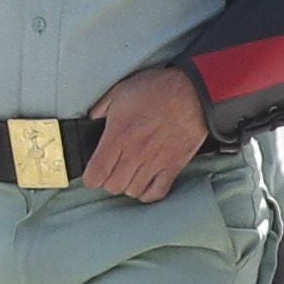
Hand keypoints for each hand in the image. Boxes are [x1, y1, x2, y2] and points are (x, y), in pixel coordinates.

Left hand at [79, 60, 206, 202]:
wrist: (193, 93)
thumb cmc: (158, 89)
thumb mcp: (120, 91)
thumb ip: (101, 108)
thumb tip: (92, 120)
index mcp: (119, 135)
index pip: (96, 173)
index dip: (90, 178)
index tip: (91, 174)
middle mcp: (135, 153)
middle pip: (113, 186)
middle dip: (107, 181)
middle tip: (110, 172)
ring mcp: (156, 161)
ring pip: (133, 191)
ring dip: (127, 185)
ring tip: (127, 175)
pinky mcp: (173, 166)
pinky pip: (157, 192)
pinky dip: (148, 193)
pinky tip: (145, 184)